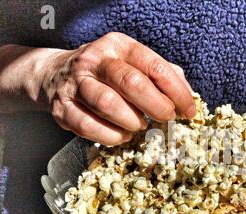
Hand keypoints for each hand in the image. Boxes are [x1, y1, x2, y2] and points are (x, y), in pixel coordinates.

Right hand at [41, 32, 194, 144]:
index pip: (155, 66)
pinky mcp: (62, 107)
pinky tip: (121, 134)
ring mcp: (76, 83)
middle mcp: (96, 60)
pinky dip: (112, 136)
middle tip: (165, 118)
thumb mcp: (134, 64)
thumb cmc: (107, 74)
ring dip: (132, 121)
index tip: (188, 110)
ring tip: (139, 125)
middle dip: (157, 106)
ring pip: (108, 104)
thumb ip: (163, 76)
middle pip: (132, 83)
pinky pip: (89, 126)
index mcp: (119, 46)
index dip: (177, 92)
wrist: (56, 75)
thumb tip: (188, 97)